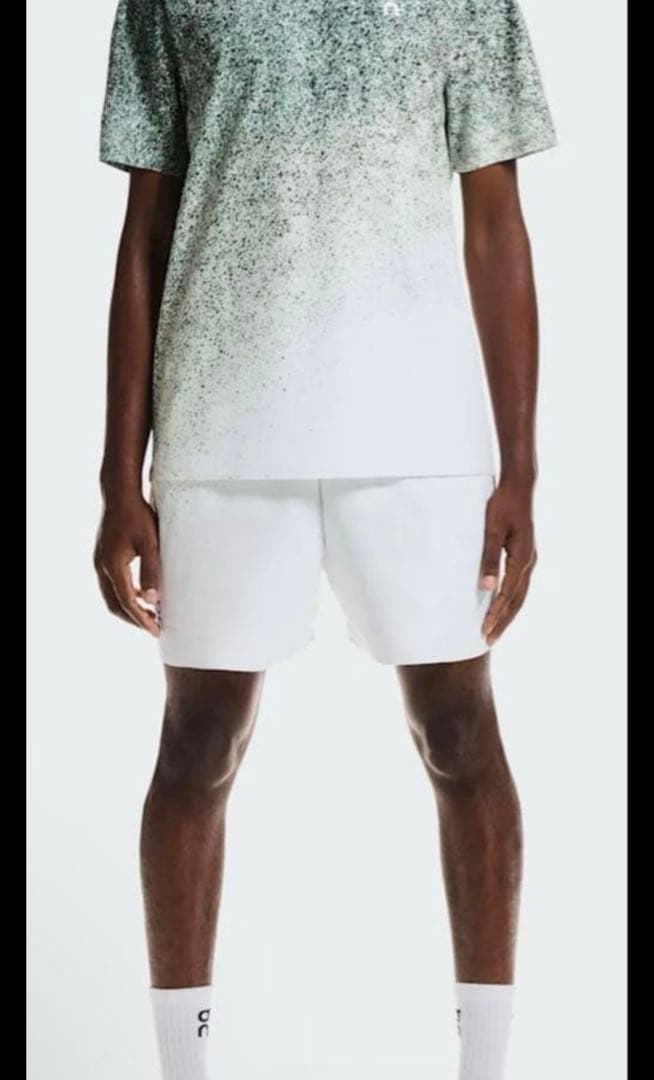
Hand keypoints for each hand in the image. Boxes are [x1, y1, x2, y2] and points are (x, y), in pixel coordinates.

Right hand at [93, 495, 160, 635]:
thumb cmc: (137, 516)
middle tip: (153, 627)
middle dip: (133, 619)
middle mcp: (102, 567)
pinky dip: (125, 594)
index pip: (126, 602)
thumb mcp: (150, 543)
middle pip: (114, 604)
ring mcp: (100, 561)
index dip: (141, 619)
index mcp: (113, 566)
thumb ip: (151, 571)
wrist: (119, 494)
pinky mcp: (103, 556)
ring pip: (111, 595)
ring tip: (150, 614)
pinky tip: (142, 595)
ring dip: (128, 608)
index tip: (156, 630)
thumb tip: (152, 600)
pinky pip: (111, 584)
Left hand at [479, 480, 536, 645]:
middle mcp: (529, 562)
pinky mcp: (524, 555)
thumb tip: (484, 587)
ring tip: (494, 630)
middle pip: (516, 600)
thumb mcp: (491, 530)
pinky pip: (519, 585)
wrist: (519, 486)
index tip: (484, 630)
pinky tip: (501, 606)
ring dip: (507, 613)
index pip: (507, 595)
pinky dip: (510, 600)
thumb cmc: (502, 505)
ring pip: (519, 595)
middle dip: (502, 621)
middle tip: (488, 639)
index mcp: (522, 559)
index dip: (496, 614)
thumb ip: (488, 558)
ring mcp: (528, 559)